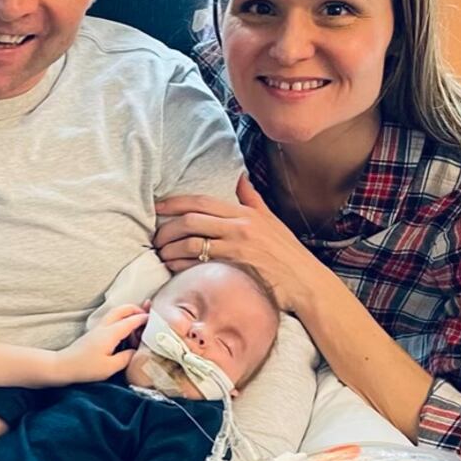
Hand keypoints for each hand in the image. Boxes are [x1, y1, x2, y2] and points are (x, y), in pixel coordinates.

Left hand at [54, 305, 146, 384]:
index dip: (145, 319)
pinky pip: (111, 320)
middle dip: (136, 309)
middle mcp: (104, 326)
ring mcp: (98, 328)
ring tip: (139, 326)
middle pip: (122, 309)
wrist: (63, 366)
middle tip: (147, 316)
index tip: (156, 320)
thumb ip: (126, 358)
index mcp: (110, 333)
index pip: (131, 321)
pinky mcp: (95, 333)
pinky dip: (121, 321)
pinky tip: (125, 333)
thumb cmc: (86, 368)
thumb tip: (137, 352)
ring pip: (116, 313)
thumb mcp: (110, 367)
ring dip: (128, 314)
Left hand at [155, 176, 322, 312]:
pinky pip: (200, 264)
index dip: (175, 203)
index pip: (201, 201)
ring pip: (192, 243)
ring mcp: (237, 248)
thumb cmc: (287, 253)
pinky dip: (181, 265)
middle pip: (191, 221)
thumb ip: (251, 199)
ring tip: (161, 254)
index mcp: (244, 213)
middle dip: (167, 228)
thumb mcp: (270, 219)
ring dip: (170, 249)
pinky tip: (173, 268)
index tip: (158, 207)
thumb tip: (240, 178)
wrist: (305, 282)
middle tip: (155, 237)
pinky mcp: (235, 269)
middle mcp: (239, 226)